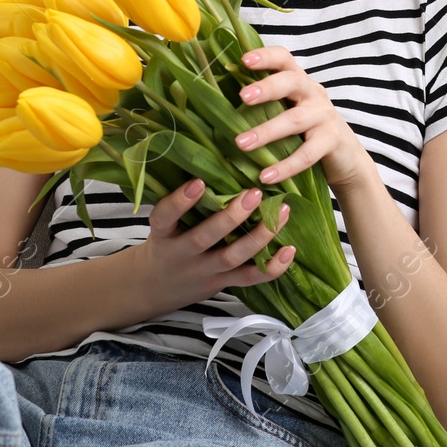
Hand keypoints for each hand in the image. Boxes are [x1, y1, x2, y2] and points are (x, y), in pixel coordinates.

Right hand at [132, 177, 294, 312]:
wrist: (157, 287)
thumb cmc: (167, 243)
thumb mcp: (165, 224)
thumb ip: (183, 202)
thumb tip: (212, 159)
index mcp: (164, 234)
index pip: (165, 217)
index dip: (179, 201)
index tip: (198, 182)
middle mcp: (183, 254)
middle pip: (205, 237)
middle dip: (231, 216)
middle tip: (254, 193)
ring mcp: (205, 270)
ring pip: (233, 256)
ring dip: (260, 235)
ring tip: (281, 212)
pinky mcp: (223, 282)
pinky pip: (249, 278)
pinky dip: (272, 267)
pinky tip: (288, 249)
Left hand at [233, 45, 375, 192]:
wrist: (345, 156)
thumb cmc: (305, 130)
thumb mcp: (287, 110)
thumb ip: (263, 104)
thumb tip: (215, 106)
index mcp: (298, 81)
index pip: (284, 58)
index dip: (265, 56)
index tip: (243, 60)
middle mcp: (312, 93)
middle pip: (291, 81)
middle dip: (267, 87)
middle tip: (242, 97)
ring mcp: (324, 116)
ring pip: (294, 120)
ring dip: (267, 131)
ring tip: (241, 144)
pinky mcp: (331, 141)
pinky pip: (307, 154)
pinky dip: (285, 166)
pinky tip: (265, 176)